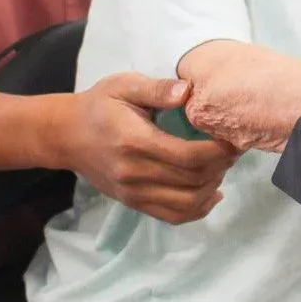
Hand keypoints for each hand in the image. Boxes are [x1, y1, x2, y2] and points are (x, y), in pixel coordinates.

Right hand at [59, 74, 238, 224]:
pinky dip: (198, 209)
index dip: (218, 151)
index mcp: (135, 142)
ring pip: (186, 203)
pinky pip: (172, 216)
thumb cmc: (100, 105)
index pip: (188, 157)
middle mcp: (134, 173)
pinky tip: (212, 193)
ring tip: (223, 167)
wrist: (66, 135)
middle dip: (221, 167)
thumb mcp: (125, 85)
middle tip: (234, 150)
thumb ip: (157, 88)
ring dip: (212, 188)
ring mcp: (132, 193)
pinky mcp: (132, 203)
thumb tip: (188, 90)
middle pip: (192, 181)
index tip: (233, 139)